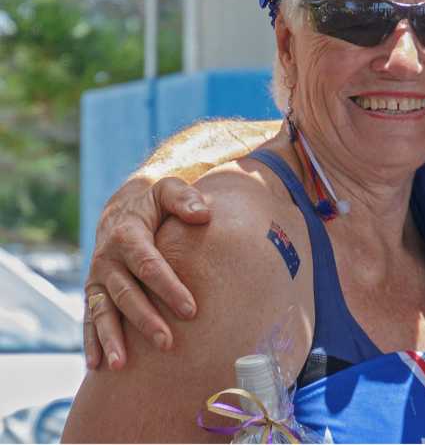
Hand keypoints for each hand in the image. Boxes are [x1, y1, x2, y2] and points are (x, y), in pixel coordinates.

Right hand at [84, 176, 210, 369]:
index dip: (169, 288)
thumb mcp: (169, 189)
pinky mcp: (94, 291)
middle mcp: (107, 259)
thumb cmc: (155, 201)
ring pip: (102, 311)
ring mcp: (97, 278)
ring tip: (121, 366)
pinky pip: (89, 318)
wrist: (123, 207)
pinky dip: (91, 341)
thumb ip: (185, 198)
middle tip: (168, 343)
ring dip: (111, 338)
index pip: (149, 265)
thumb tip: (203, 213)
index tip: (191, 310)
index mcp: (127, 235)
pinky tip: (96, 366)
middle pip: (126, 294)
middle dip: (146, 320)